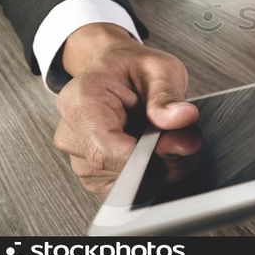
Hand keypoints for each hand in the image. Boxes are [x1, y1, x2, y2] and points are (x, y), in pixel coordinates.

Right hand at [52, 23, 199, 193]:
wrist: (116, 71)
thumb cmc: (134, 68)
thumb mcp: (160, 69)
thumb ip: (168, 96)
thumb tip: (182, 119)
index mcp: (82, 100)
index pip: (106, 149)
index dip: (145, 158)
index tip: (176, 147)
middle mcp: (71, 133)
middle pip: (118, 169)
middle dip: (160, 160)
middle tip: (182, 137)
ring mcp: (78, 157)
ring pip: (125, 182)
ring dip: (156, 167)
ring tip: (162, 136)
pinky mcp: (91, 173)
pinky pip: (124, 185)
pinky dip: (147, 173)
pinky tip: (151, 149)